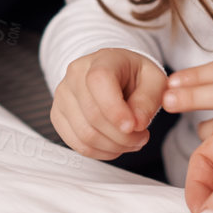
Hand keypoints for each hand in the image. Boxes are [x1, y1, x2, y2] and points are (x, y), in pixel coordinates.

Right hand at [49, 48, 167, 160]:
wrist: (115, 74)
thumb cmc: (134, 76)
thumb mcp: (154, 80)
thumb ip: (149, 99)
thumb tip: (138, 123)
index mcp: (101, 60)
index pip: (98, 82)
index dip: (115, 109)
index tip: (134, 126)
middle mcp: (75, 75)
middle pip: (93, 115)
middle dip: (123, 136)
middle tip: (142, 137)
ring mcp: (63, 95)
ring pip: (85, 134)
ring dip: (113, 146)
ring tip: (131, 141)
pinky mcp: (58, 116)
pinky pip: (76, 143)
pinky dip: (99, 152)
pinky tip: (114, 145)